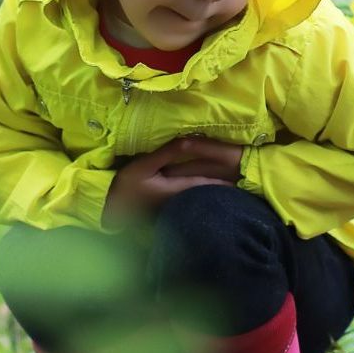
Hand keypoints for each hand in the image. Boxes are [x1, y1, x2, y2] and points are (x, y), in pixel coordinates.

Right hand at [103, 137, 244, 227]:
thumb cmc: (126, 186)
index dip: (224, 181)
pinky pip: (191, 203)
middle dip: (224, 189)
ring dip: (214, 194)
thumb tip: (186, 141)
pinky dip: (201, 198)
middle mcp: (181, 202)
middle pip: (207, 194)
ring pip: (201, 200)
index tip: (241, 178)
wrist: (110, 210)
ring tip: (232, 189)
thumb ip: (167, 154)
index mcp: (177, 191)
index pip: (207, 185)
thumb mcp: (144, 165)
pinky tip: (208, 197)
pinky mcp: (170, 211)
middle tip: (243, 184)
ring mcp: (176, 209)